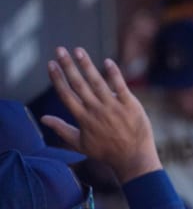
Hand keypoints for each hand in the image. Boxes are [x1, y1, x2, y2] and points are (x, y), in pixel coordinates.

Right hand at [44, 47, 161, 182]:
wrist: (133, 158)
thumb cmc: (106, 152)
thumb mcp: (80, 144)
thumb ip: (61, 129)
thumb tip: (42, 118)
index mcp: (83, 118)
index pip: (66, 94)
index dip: (57, 78)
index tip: (51, 64)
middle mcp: (96, 111)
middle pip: (79, 84)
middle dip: (68, 66)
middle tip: (60, 49)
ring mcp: (113, 107)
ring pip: (97, 82)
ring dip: (87, 65)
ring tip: (78, 51)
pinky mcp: (130, 105)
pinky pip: (121, 86)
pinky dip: (114, 74)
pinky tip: (107, 61)